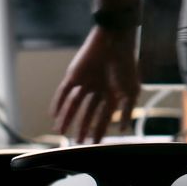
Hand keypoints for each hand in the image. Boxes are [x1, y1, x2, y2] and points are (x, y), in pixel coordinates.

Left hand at [51, 26, 140, 143]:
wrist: (114, 42)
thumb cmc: (126, 66)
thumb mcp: (131, 92)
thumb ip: (127, 111)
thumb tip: (123, 130)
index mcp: (112, 94)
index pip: (104, 116)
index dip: (99, 129)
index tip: (95, 143)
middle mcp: (98, 89)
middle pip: (88, 112)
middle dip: (83, 127)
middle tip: (78, 141)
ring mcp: (85, 82)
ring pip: (73, 104)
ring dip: (67, 117)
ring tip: (61, 131)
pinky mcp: (73, 75)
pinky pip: (64, 92)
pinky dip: (58, 103)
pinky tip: (55, 114)